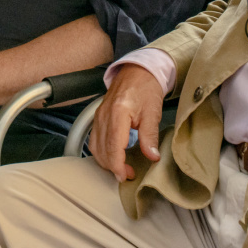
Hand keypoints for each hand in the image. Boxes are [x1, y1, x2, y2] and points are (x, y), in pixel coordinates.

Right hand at [89, 64, 163, 181]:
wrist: (138, 72)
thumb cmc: (145, 89)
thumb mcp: (152, 112)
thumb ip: (150, 136)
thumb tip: (152, 156)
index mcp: (118, 113)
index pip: (113, 146)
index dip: (117, 165)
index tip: (125, 175)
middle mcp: (104, 115)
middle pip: (101, 149)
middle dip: (113, 166)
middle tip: (128, 174)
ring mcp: (99, 116)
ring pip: (95, 146)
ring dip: (106, 161)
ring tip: (121, 168)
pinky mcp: (98, 117)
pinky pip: (95, 140)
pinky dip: (101, 152)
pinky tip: (112, 157)